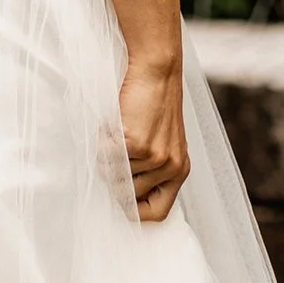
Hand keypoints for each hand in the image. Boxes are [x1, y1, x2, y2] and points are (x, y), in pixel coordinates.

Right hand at [118, 56, 188, 222]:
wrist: (157, 70)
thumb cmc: (154, 102)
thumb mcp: (163, 141)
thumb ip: (151, 168)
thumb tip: (122, 194)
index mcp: (180, 169)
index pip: (159, 212)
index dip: (136, 212)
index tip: (121, 204)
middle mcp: (171, 168)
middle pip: (130, 196)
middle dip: (115, 177)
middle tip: (114, 152)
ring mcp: (155, 158)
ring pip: (115, 175)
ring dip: (108, 156)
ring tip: (117, 132)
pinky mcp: (138, 144)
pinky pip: (107, 156)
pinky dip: (103, 141)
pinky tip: (114, 124)